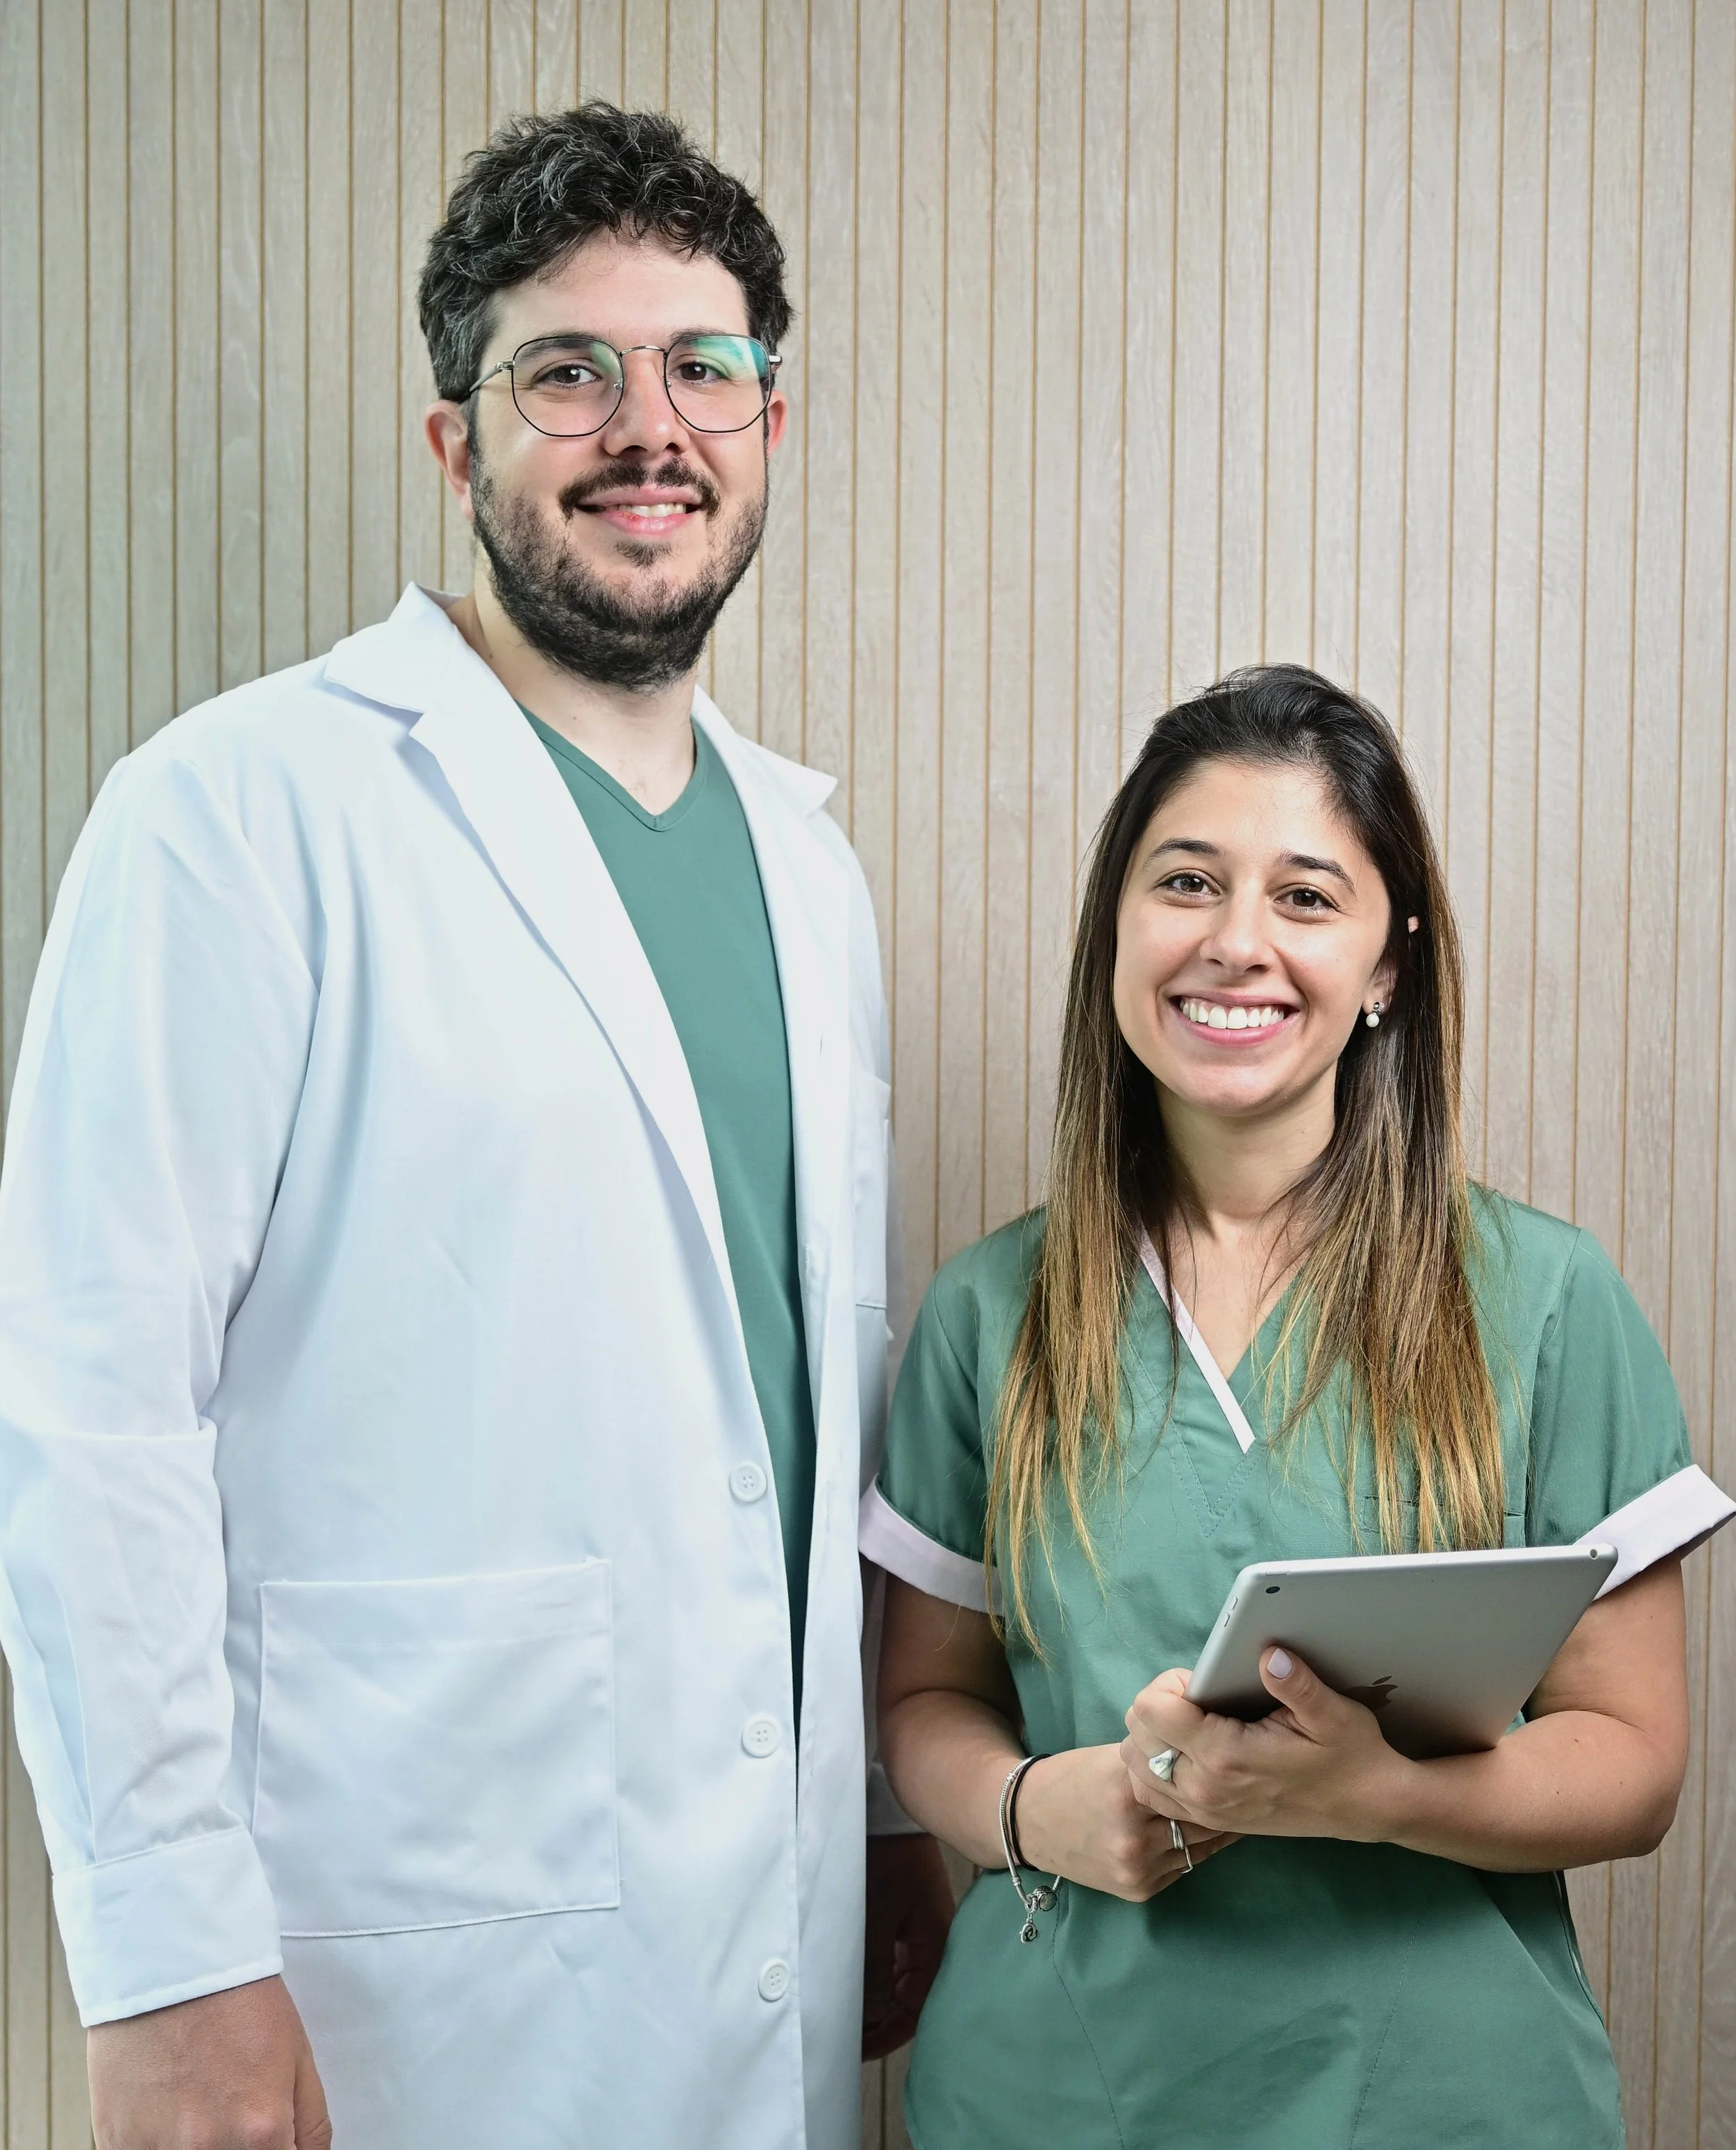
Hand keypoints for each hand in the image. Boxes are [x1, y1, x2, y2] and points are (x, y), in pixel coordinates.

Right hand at [88, 1974, 330, 2149]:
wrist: (170, 1962)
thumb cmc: (236, 1999)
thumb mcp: (299, 2057)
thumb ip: (310, 2126)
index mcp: (260, 2132)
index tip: (272, 2143)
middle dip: (240, 2148)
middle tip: (234, 2115)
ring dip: (199, 2145)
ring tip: (199, 2107)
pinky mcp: (116, 2144)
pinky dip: (159, 2145)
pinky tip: (168, 2113)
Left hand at [862, 1832, 954, 2059]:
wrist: (888, 1809)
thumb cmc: (885, 1862)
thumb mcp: (875, 1918)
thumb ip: (875, 1971)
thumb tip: (872, 2016)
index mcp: (936, 1948)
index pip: (914, 2011)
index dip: (884, 2035)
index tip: (852, 2051)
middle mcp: (935, 1943)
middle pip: (910, 1998)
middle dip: (879, 2021)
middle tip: (843, 2038)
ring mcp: (923, 1928)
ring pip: (901, 1979)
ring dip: (877, 1999)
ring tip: (845, 2014)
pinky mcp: (908, 1913)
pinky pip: (895, 1958)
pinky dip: (877, 1975)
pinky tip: (857, 1982)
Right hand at [1014, 1744, 1238, 1902]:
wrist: (1028, 1821)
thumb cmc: (1074, 1778)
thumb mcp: (1113, 1759)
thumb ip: (1158, 1762)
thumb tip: (1208, 1754)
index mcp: (1127, 1791)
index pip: (1192, 1782)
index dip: (1217, 1774)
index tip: (1240, 1764)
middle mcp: (1133, 1835)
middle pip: (1201, 1819)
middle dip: (1225, 1804)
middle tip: (1247, 1788)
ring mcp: (1137, 1868)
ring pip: (1198, 1846)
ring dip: (1216, 1829)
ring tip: (1236, 1810)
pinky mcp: (1138, 1890)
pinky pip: (1182, 1867)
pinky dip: (1194, 1849)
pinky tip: (1204, 1833)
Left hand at [1121, 1650, 1408, 1840]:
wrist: (1369, 1807)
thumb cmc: (1350, 1755)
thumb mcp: (1333, 1713)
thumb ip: (1296, 1684)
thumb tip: (1269, 1654)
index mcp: (1226, 1756)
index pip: (1152, 1709)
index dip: (1169, 1684)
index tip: (1201, 1681)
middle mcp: (1204, 1788)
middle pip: (1137, 1734)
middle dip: (1158, 1705)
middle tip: (1198, 1699)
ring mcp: (1204, 1810)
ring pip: (1137, 1766)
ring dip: (1152, 1737)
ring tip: (1190, 1722)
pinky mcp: (1209, 1821)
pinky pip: (1152, 1794)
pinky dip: (1156, 1769)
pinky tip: (1186, 1752)